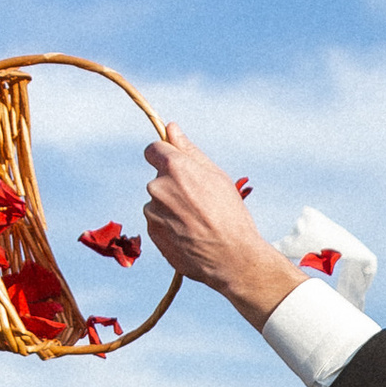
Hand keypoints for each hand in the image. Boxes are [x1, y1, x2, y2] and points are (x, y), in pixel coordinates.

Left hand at [139, 133, 305, 327]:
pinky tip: (190, 235)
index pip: (153, 149)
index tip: (177, 166)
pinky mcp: (152, 232)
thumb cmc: (230, 215)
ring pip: (158, 202)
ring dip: (172, 208)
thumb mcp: (216, 176)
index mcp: (174, 167)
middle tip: (200, 204)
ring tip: (197, 223)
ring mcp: (152, 211)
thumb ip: (189, 150)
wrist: (233, 258)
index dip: (165, 156)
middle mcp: (158, 187)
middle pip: (159, 178)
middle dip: (174, 186)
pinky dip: (170, 226)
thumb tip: (171, 128)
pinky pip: (158, 222)